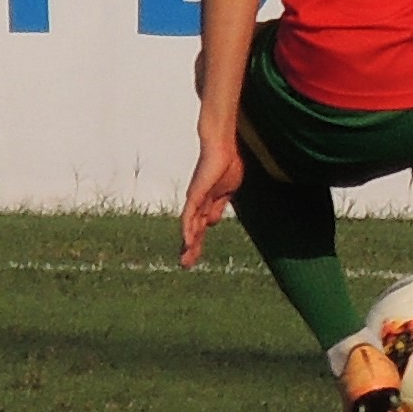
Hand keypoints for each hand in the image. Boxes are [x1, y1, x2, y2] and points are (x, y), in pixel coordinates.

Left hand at [179, 131, 243, 267]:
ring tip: (186, 260)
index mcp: (207, 203)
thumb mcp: (227, 191)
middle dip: (191, 248)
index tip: (194, 258)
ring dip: (187, 244)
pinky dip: (188, 229)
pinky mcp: (195, 194)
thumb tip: (212, 224)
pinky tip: (187, 242)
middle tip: (186, 265)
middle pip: (193, 229)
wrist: (222, 146)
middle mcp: (198, 203)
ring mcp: (195, 199)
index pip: (200, 227)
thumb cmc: (227, 163)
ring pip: (189, 226)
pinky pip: (189, 215)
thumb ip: (218, 207)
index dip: (197, 242)